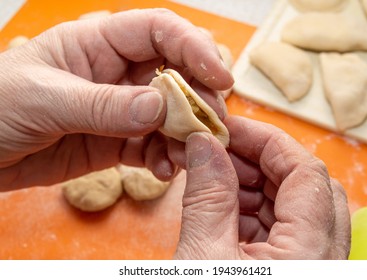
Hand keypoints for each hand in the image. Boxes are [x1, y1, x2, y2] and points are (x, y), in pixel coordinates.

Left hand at [0, 9, 232, 189]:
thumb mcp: (45, 99)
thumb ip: (103, 105)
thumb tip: (158, 108)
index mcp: (99, 44)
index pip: (160, 31)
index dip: (195, 48)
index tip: (220, 77)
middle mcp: (118, 73)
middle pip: (177, 75)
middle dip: (199, 97)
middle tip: (211, 124)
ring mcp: (122, 110)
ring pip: (172, 115)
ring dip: (188, 134)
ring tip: (191, 154)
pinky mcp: (119, 142)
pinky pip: (155, 147)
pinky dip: (167, 158)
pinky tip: (166, 171)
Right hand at [175, 116, 350, 258]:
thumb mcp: (201, 257)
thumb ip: (206, 198)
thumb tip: (203, 145)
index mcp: (309, 254)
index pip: (306, 173)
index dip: (267, 141)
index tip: (230, 129)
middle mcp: (324, 259)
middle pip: (306, 186)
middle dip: (259, 162)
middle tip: (220, 151)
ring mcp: (313, 264)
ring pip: (295, 206)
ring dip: (254, 186)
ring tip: (214, 178)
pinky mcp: (297, 269)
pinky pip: (285, 229)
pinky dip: (254, 212)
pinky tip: (223, 207)